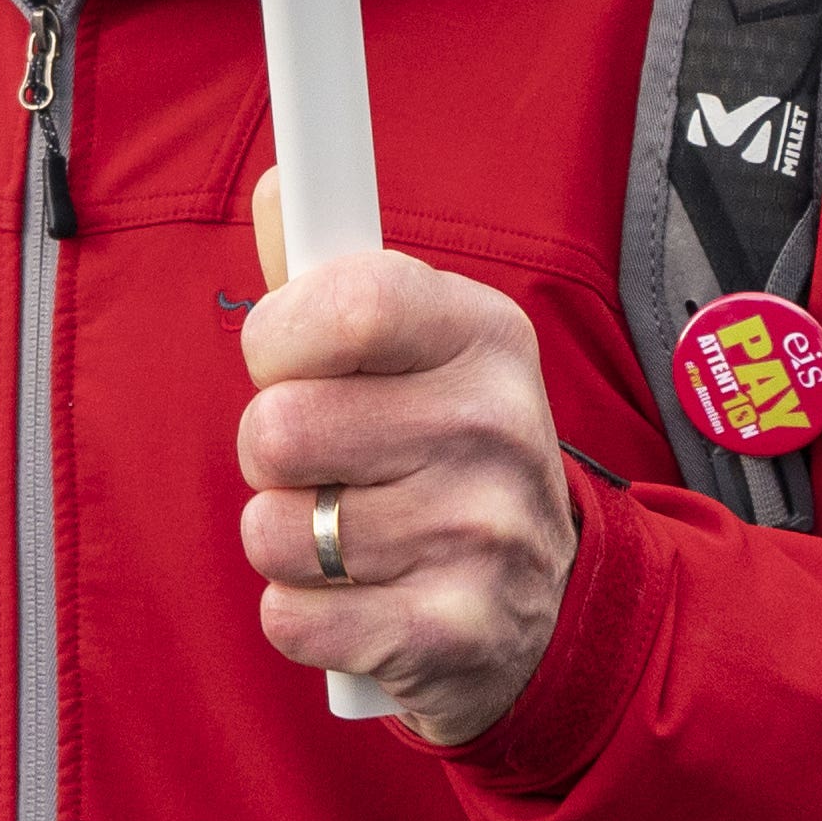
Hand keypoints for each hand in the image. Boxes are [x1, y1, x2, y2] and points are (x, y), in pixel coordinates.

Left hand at [234, 170, 578, 746]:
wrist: (550, 608)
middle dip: (271, 455)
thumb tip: (278, 188)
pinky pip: (291, 619)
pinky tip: (358, 600)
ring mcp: (482, 534)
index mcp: (485, 334)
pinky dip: (302, 616)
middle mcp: (496, 426)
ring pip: (274, 530)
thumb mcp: (421, 353)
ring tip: (350, 536)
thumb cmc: (448, 455)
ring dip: (286, 540)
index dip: (279, 336)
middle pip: (279, 428)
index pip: (346, 303)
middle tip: (327, 465)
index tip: (283, 359)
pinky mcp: (452, 633)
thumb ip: (336, 280)